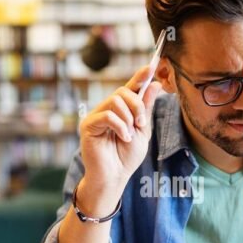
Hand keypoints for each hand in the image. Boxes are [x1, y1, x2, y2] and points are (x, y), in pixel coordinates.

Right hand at [79, 65, 161, 191]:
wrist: (115, 176)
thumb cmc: (126, 157)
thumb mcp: (142, 131)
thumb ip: (145, 109)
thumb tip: (154, 84)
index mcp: (120, 110)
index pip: (130, 88)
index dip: (139, 76)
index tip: (151, 66)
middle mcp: (106, 110)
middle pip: (122, 92)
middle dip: (137, 105)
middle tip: (140, 124)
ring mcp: (96, 116)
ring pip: (115, 101)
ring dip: (128, 118)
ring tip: (129, 135)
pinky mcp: (88, 125)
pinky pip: (107, 115)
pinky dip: (120, 126)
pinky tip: (123, 138)